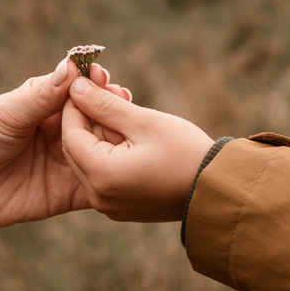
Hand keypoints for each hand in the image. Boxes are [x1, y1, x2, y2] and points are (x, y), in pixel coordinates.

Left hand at [0, 59, 131, 231]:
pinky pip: (94, 187)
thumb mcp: (7, 112)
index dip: (96, 87)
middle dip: (114, 115)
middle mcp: (60, 133)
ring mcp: (65, 163)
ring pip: (101, 153)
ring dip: (118, 147)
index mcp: (45, 106)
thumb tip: (72, 66)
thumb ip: (41, 95)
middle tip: (128, 106)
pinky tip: (128, 176)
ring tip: (132, 139)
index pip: (80, 94)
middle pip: (97, 123)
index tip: (109, 79)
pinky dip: (111, 182)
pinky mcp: (65, 194)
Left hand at [58, 78, 217, 222]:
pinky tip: (129, 136)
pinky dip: (109, 153)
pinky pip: (102, 175)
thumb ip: (105, 104)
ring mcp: (108, 206)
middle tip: (105, 92)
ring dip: (100, 135)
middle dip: (87, 118)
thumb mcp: (143, 122)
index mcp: (103, 175)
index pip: (72, 133)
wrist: (217, 190)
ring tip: (123, 113)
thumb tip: (75, 86)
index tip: (86, 82)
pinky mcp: (119, 208)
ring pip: (88, 161)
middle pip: (76, 148)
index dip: (75, 104)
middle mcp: (99, 196)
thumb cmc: (186, 153)